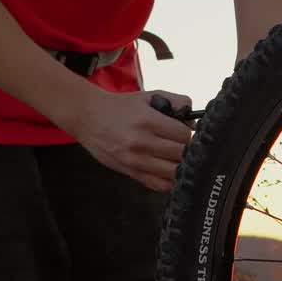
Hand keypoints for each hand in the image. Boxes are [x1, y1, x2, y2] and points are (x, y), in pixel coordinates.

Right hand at [66, 88, 193, 192]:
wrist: (88, 117)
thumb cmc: (120, 107)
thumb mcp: (149, 96)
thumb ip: (176, 101)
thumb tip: (193, 121)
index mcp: (148, 121)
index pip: (184, 135)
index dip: (190, 134)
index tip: (187, 132)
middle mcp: (141, 142)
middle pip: (181, 154)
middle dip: (188, 149)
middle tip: (184, 145)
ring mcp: (135, 161)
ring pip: (172, 172)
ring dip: (180, 166)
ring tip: (177, 157)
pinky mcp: (130, 172)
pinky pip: (157, 184)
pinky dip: (169, 181)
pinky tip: (169, 172)